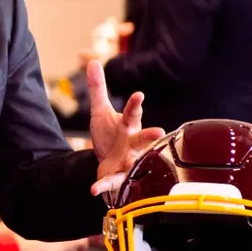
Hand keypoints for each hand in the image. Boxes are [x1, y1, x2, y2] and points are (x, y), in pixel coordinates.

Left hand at [85, 60, 165, 198]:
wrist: (108, 163)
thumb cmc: (110, 135)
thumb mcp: (101, 111)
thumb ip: (98, 88)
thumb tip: (93, 61)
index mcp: (128, 125)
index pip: (133, 113)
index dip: (135, 105)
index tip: (138, 95)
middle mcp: (132, 143)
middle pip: (141, 137)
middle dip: (149, 134)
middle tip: (158, 131)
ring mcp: (127, 161)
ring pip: (134, 162)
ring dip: (134, 164)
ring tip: (133, 166)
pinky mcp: (117, 177)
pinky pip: (112, 182)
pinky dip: (103, 186)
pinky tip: (94, 190)